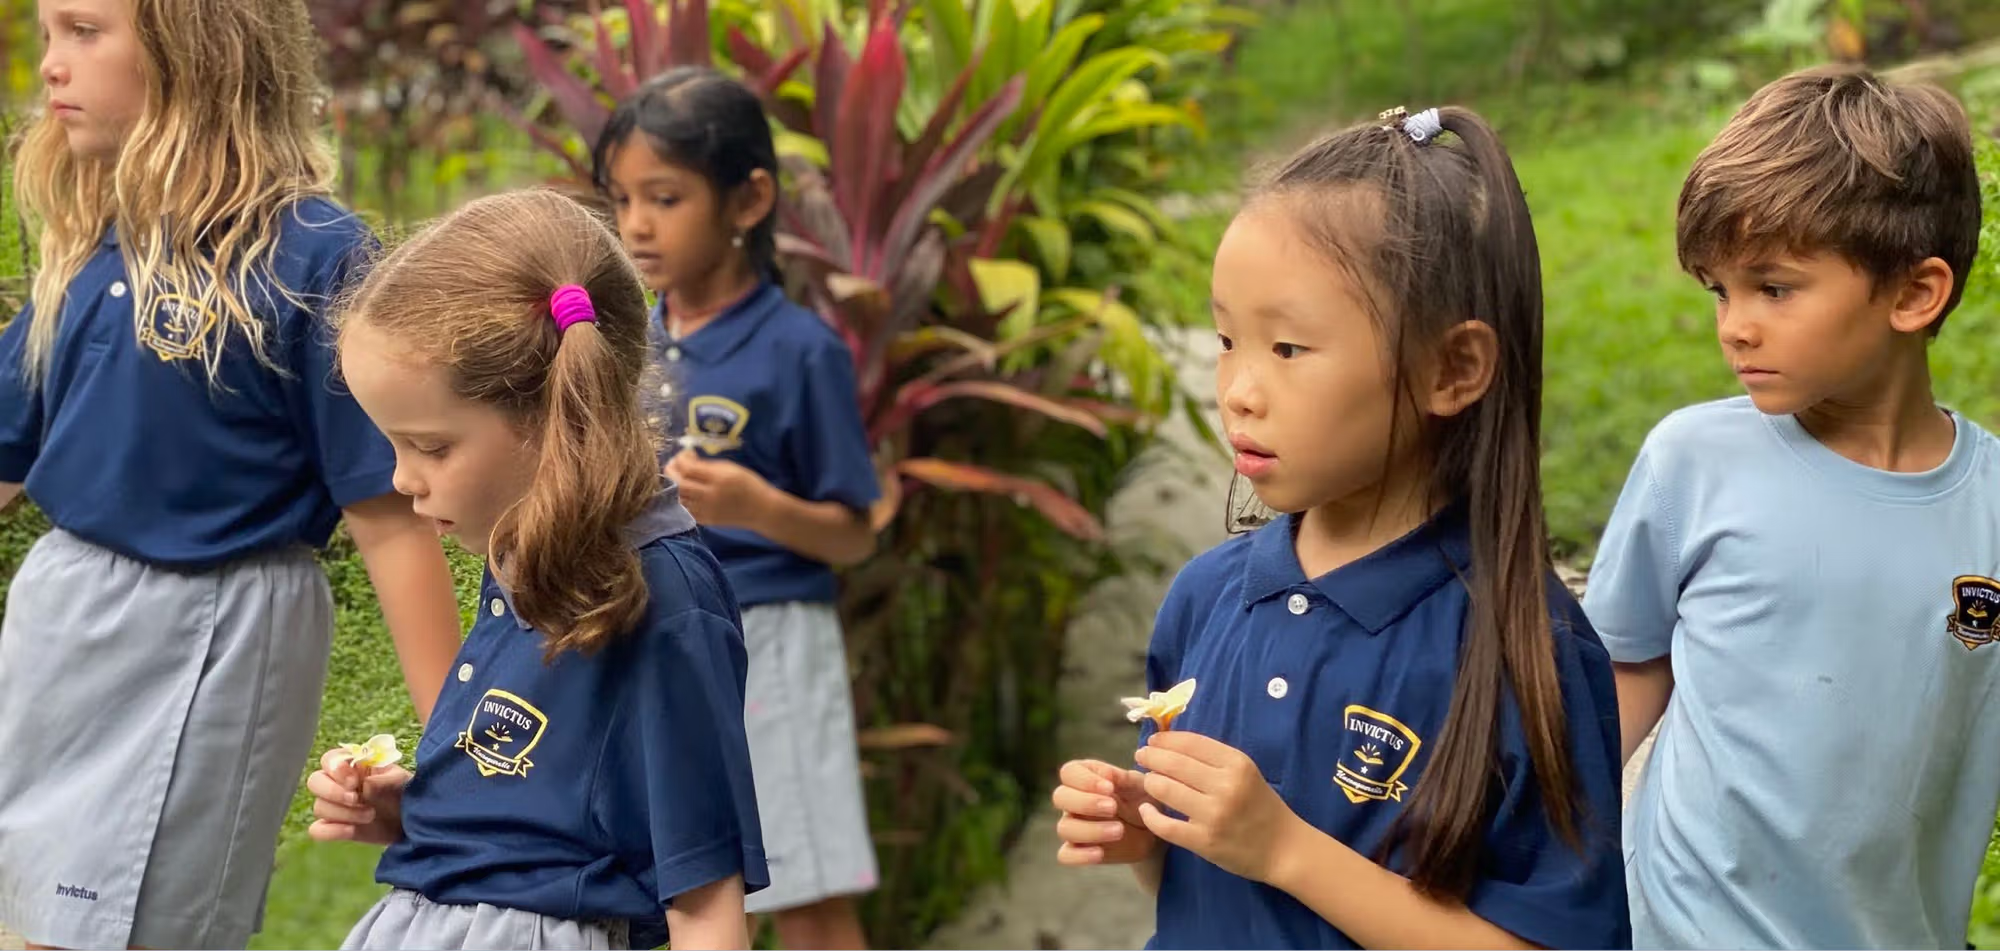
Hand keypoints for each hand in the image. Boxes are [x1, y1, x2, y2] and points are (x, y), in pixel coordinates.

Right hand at [307, 746, 412, 845]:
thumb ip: (381, 781)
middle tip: (356, 799)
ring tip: (370, 815)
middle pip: (315, 781)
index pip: (329, 759)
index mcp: (353, 766)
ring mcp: (335, 807)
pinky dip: (331, 831)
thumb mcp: (399, 782)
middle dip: (333, 792)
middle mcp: (338, 784)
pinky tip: (351, 830)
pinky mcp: (336, 828)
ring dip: (344, 813)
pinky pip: (318, 830)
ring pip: (319, 806)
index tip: (354, 782)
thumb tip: (364, 786)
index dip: (336, 769)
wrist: (412, 822)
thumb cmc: (405, 793)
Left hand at [666, 452, 772, 529]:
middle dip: (672, 471)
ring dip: (673, 485)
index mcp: (718, 479)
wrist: (761, 509)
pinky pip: (685, 509)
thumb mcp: (730, 467)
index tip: (686, 454)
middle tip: (676, 463)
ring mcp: (706, 510)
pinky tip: (685, 491)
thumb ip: (707, 465)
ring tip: (678, 476)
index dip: (681, 459)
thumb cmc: (749, 484)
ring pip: (678, 498)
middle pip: (679, 484)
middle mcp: (710, 496)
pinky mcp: (705, 520)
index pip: (689, 468)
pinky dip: (680, 498)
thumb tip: (688, 461)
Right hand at [1053, 758, 1159, 865]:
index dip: (1085, 780)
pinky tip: (1100, 853)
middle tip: (1113, 808)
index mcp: (1084, 776)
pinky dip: (1079, 855)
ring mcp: (1073, 825)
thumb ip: (1122, 777)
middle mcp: (1073, 800)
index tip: (1110, 788)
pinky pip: (1066, 855)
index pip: (1069, 772)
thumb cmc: (1143, 798)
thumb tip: (1104, 773)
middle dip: (1086, 803)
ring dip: (1090, 830)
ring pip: (1064, 827)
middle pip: (1060, 797)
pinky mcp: (1079, 849)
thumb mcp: (1139, 784)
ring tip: (1119, 831)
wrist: (1154, 829)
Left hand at [1134, 731, 1302, 883]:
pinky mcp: (1204, 841)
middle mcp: (1225, 785)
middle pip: (1174, 763)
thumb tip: (1171, 744)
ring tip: (1147, 781)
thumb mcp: (1245, 772)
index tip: (1153, 742)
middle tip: (1141, 757)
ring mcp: (1213, 814)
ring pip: (1165, 789)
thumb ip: (1214, 759)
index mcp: (1237, 764)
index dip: (1165, 740)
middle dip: (1151, 757)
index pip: (1191, 743)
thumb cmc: (1261, 806)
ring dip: (1149, 782)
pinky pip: (1165, 825)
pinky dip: (1150, 816)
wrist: (1284, 848)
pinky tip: (1146, 810)